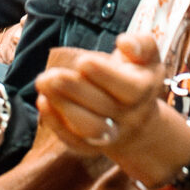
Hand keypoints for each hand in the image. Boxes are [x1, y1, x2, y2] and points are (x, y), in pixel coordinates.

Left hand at [34, 32, 189, 185]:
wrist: (137, 119)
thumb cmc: (136, 77)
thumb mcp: (148, 56)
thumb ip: (142, 43)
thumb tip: (124, 43)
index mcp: (144, 91)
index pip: (129, 89)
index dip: (105, 76)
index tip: (82, 60)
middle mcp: (129, 117)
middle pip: (104, 109)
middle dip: (74, 90)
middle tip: (51, 74)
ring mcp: (110, 135)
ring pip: (89, 129)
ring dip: (63, 107)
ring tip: (42, 83)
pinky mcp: (90, 147)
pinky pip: (73, 141)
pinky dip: (56, 123)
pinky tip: (42, 101)